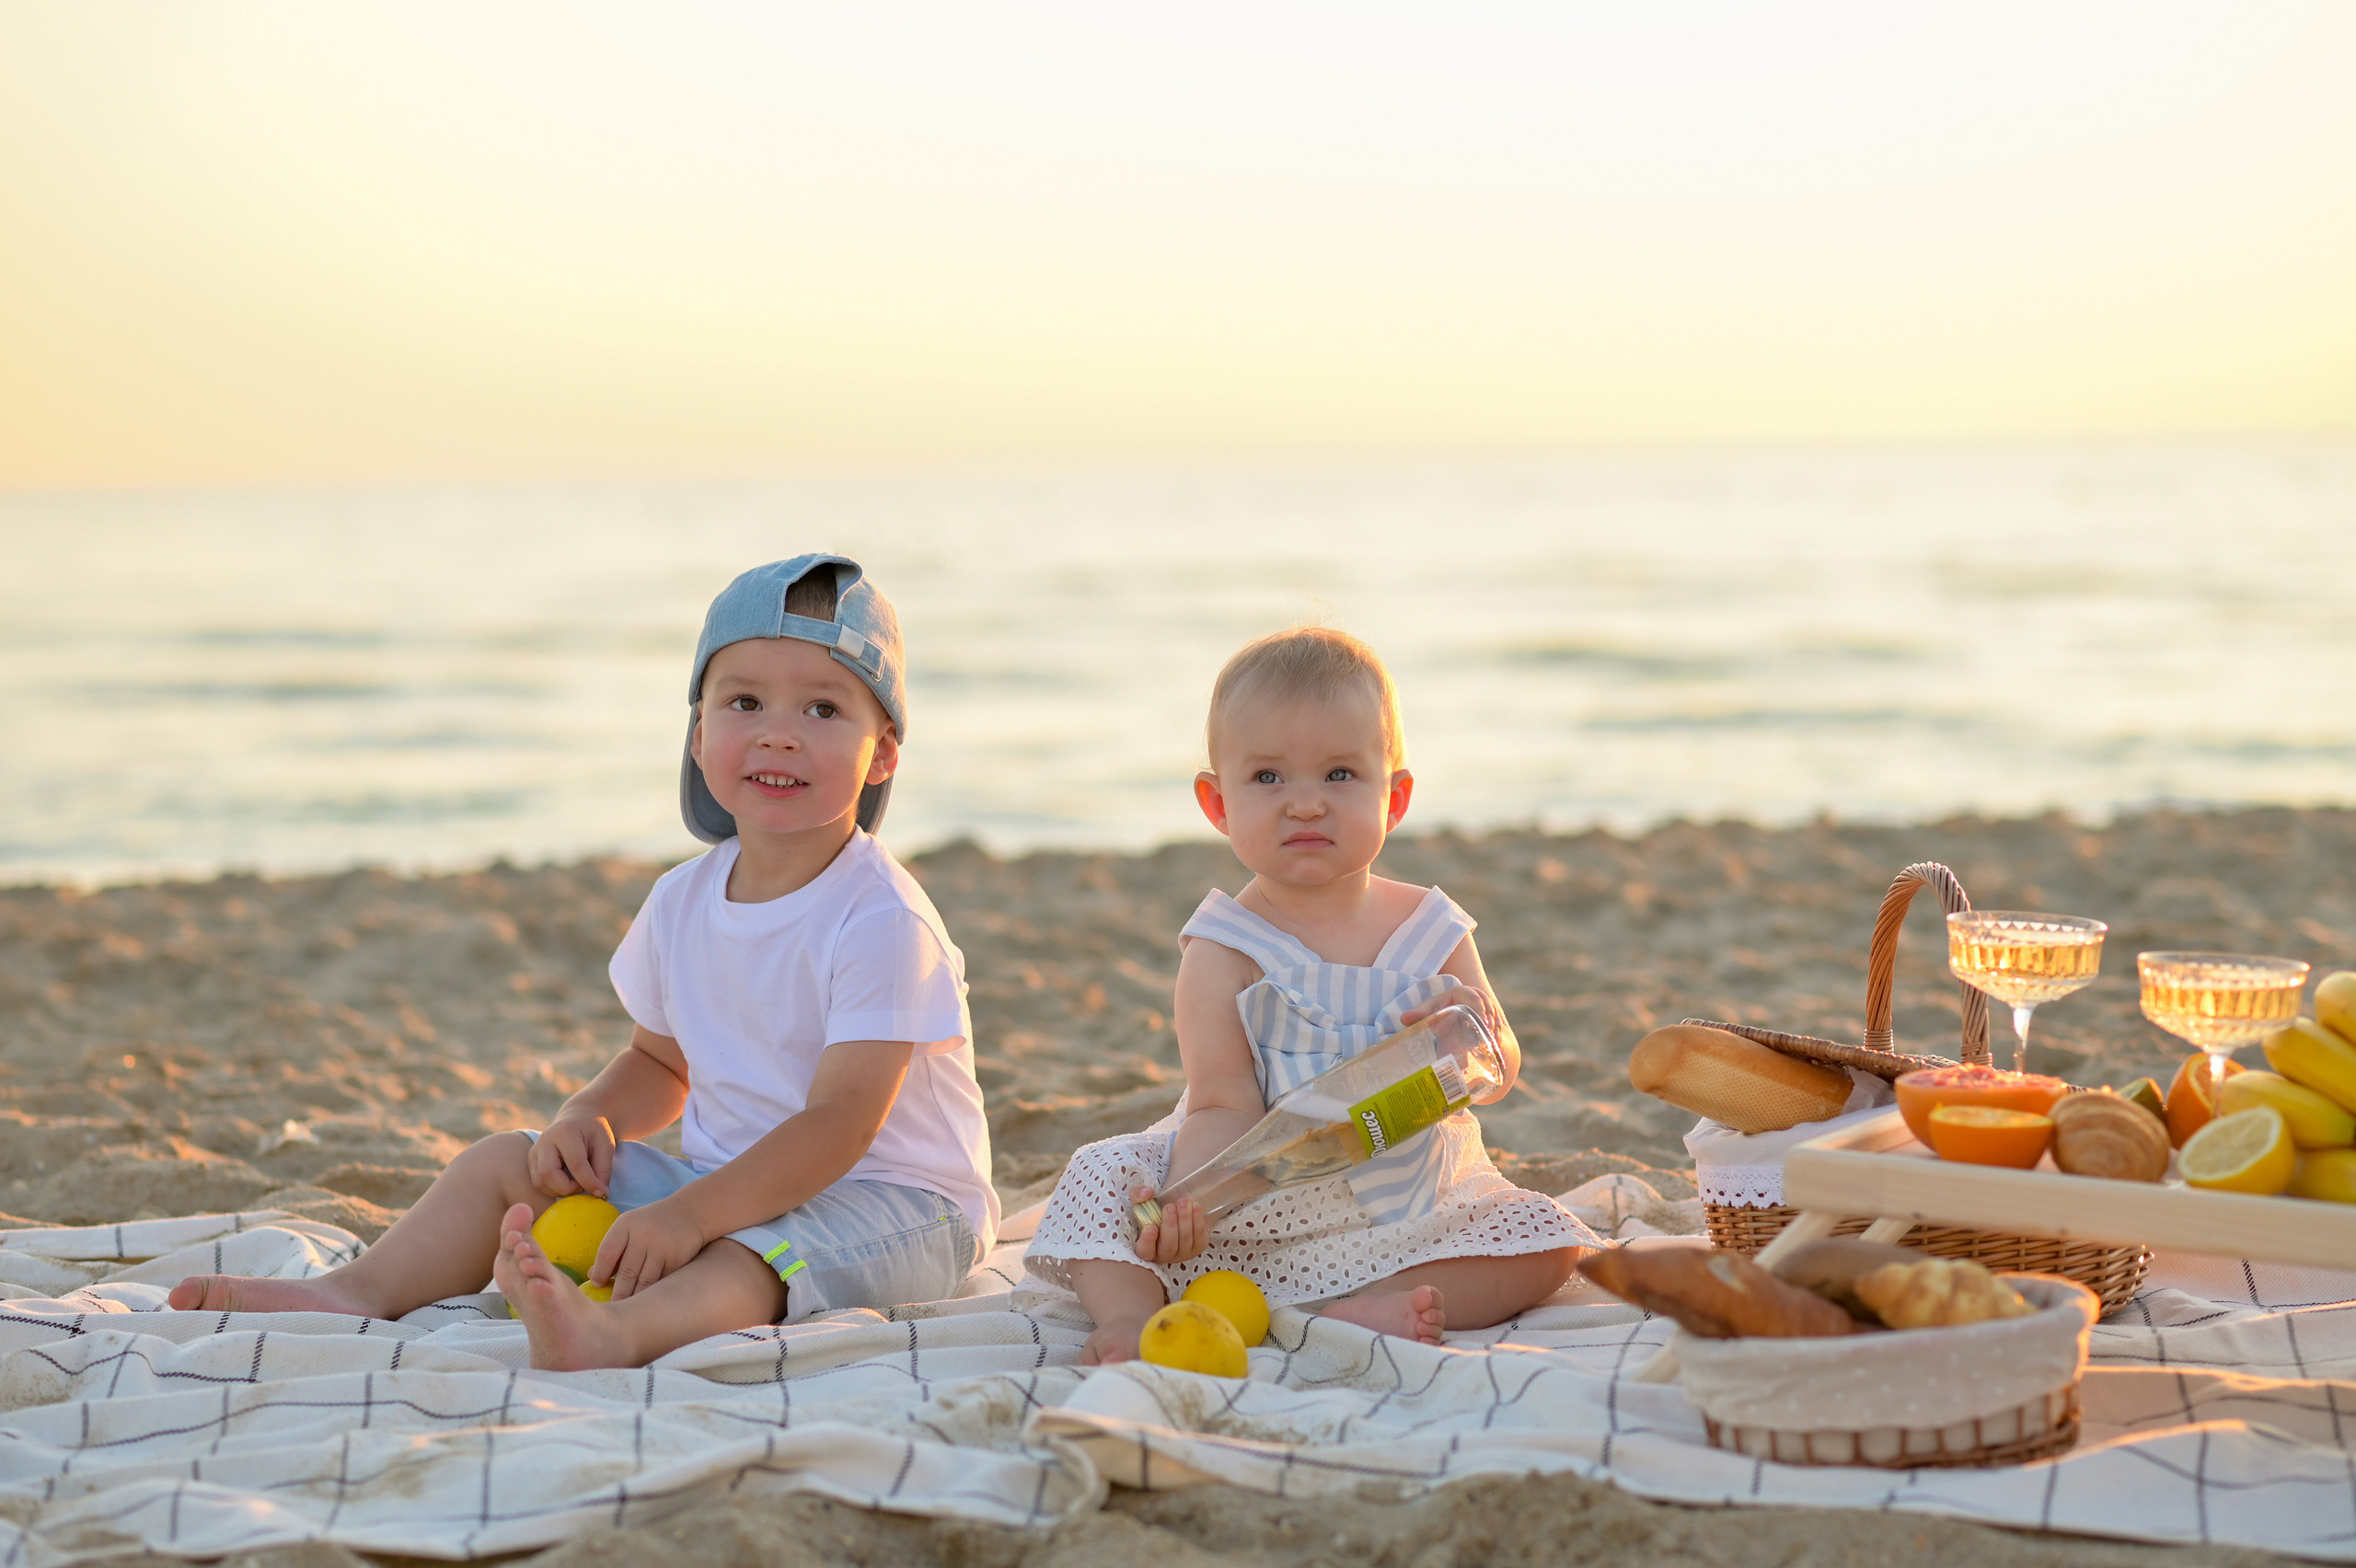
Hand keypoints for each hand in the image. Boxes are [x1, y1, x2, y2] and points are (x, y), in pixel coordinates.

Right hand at [530, 1111, 615, 1198]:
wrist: (578, 1118)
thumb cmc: (593, 1131)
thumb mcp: (606, 1144)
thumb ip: (603, 1169)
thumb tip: (601, 1194)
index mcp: (565, 1132)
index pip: (575, 1163)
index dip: (589, 1182)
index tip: (601, 1192)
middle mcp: (544, 1141)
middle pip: (548, 1174)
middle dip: (568, 1188)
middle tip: (584, 1185)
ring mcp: (534, 1151)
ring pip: (540, 1182)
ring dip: (560, 1190)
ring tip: (577, 1182)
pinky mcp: (531, 1161)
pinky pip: (538, 1183)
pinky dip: (554, 1189)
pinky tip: (567, 1180)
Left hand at [589, 1197, 708, 1299]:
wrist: (690, 1212)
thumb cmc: (651, 1223)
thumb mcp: (629, 1227)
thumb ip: (612, 1249)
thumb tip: (591, 1276)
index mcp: (626, 1224)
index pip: (607, 1253)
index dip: (600, 1273)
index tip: (598, 1285)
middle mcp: (644, 1235)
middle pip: (626, 1272)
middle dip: (617, 1294)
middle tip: (610, 1309)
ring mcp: (661, 1248)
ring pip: (643, 1282)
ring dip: (634, 1298)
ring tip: (626, 1312)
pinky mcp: (676, 1260)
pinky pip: (660, 1282)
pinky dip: (652, 1294)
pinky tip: (646, 1303)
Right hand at [1131, 1186, 1209, 1265]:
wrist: (1177, 1209)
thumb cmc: (1155, 1209)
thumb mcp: (1142, 1201)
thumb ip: (1138, 1195)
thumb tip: (1147, 1193)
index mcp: (1147, 1248)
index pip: (1145, 1251)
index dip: (1147, 1241)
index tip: (1150, 1227)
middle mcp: (1165, 1254)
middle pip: (1168, 1247)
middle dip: (1170, 1226)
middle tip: (1169, 1207)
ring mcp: (1183, 1253)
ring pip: (1185, 1241)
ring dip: (1185, 1220)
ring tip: (1183, 1202)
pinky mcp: (1198, 1246)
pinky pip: (1199, 1237)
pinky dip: (1198, 1221)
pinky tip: (1195, 1207)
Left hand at [1400, 984, 1514, 1099]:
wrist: (1454, 1017)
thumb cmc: (1440, 1011)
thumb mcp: (1430, 1011)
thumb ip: (1419, 1014)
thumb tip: (1403, 1019)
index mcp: (1463, 992)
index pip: (1475, 997)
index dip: (1480, 1009)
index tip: (1482, 1022)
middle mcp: (1478, 997)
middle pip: (1488, 1010)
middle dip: (1490, 1024)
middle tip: (1489, 1038)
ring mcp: (1488, 1008)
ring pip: (1495, 1020)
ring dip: (1494, 1032)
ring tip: (1492, 1045)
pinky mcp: (1494, 1019)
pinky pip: (1499, 1028)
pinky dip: (1497, 1037)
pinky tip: (1495, 1048)